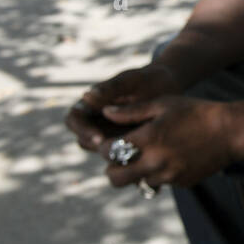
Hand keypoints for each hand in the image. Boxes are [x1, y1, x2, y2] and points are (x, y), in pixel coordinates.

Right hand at [65, 63, 181, 150]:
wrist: (170, 88)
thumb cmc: (147, 80)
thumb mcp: (131, 81)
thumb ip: (110, 88)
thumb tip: (86, 95)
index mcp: (91, 103)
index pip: (74, 119)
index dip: (82, 130)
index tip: (99, 138)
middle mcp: (96, 120)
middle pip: (83, 139)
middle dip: (97, 147)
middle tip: (115, 153)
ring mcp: (109, 134)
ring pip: (101, 151)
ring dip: (111, 156)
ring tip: (131, 157)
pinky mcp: (124, 144)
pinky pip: (120, 157)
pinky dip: (127, 161)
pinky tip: (142, 162)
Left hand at [98, 97, 235, 189]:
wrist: (231, 132)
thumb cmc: (197, 112)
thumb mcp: (163, 104)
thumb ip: (131, 112)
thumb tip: (106, 112)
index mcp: (147, 139)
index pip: (108, 150)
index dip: (103, 145)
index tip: (108, 140)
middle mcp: (154, 162)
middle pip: (115, 178)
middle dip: (112, 167)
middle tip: (119, 156)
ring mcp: (168, 176)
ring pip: (137, 182)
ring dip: (136, 171)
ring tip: (147, 154)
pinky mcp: (181, 183)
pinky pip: (160, 182)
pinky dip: (158, 172)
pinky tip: (171, 156)